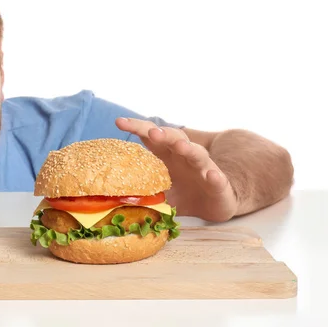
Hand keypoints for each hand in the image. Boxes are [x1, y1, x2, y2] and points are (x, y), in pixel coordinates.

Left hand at [115, 117, 236, 221]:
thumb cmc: (181, 194)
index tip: (119, 122)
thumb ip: (139, 193)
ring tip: (180, 146)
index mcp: (166, 154)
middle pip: (173, 137)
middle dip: (162, 133)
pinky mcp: (218, 183)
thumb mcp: (157, 192)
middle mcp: (184, 155)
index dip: (136, 127)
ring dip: (188, 148)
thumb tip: (109, 201)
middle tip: (152, 133)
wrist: (213, 205)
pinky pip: (217, 178)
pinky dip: (215, 176)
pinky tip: (211, 175)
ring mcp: (203, 167)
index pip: (150, 135)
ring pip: (196, 153)